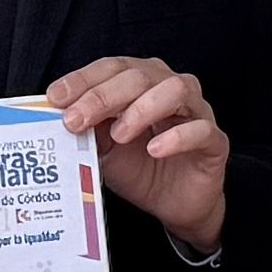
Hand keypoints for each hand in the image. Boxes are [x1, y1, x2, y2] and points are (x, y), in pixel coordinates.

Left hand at [47, 53, 226, 251]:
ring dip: (141, 109)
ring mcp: (196, 112)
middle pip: (139, 75)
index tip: (56, 97)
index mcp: (141, 82)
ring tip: (118, 135)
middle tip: (76, 120)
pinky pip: (201, 129)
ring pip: (175, 90)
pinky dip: (176, 137)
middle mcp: (170, 87)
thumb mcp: (103, 148)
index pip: (112, 67)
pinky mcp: (214, 141)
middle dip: (102, 96)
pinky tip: (154, 149)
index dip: (83, 79)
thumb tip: (58, 115)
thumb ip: (88, 128)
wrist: (174, 204)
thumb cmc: (140, 167)